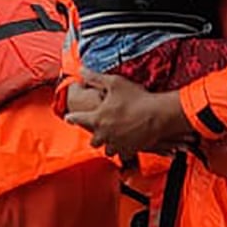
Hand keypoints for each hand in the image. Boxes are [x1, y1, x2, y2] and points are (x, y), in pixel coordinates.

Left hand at [65, 71, 190, 157]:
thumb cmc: (137, 97)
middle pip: (93, 141)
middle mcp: (105, 134)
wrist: (157, 114)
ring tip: (112, 140)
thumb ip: (95, 77)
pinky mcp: (130, 150)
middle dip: (95, 135)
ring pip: (107, 150)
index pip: (78, 119)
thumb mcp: (114, 82)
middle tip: (98, 130)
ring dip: (108, 145)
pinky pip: (122, 155)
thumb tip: (81, 70)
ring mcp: (117, 144)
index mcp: (98, 118)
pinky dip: (123, 151)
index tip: (68, 118)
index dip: (72, 118)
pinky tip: (126, 147)